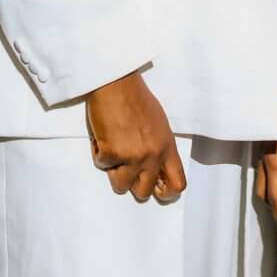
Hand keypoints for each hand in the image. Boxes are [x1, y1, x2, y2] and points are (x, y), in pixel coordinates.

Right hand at [83, 70, 183, 203]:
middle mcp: (153, 155)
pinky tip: (102, 135)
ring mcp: (133, 156)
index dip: (165, 193)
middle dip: (131, 183)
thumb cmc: (136, 99)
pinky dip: (98, 152)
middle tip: (124, 166)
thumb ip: (158, 148)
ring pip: (120, 185)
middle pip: (144, 192)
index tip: (154, 189)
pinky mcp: (112, 153)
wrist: (117, 83)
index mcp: (167, 147)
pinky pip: (102, 165)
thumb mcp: (159, 125)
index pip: (178, 184)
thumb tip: (153, 170)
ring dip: (113, 170)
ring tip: (112, 147)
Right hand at [258, 92, 276, 217]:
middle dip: (274, 205)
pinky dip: (269, 177)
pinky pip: (262, 165)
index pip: (276, 192)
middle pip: (265, 189)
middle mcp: (265, 156)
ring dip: (271, 192)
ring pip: (262, 178)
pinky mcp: (262, 140)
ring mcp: (261, 147)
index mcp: (276, 156)